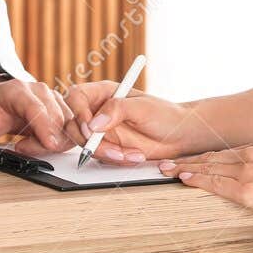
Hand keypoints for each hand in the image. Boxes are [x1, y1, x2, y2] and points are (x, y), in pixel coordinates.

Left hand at [0, 77, 80, 153]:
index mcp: (17, 90)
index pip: (36, 107)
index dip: (45, 127)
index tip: (50, 144)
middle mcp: (39, 91)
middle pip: (55, 118)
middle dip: (45, 141)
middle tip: (23, 148)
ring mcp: (52, 98)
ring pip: (67, 124)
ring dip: (55, 142)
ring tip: (29, 145)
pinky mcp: (60, 108)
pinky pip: (71, 127)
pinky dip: (62, 140)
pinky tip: (44, 143)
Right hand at [62, 81, 210, 162]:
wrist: (179, 136)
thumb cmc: (164, 115)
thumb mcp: (141, 107)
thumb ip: (116, 110)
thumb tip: (94, 123)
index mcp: (103, 92)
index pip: (76, 97)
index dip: (78, 112)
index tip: (90, 127)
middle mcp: (98, 111)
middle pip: (74, 124)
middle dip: (89, 140)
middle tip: (109, 148)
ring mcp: (101, 130)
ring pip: (84, 143)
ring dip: (105, 152)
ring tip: (130, 154)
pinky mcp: (107, 147)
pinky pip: (98, 156)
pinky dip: (114, 159)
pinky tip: (134, 156)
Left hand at [160, 138, 252, 227]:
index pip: (225, 151)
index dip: (204, 155)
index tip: (190, 158)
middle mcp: (251, 154)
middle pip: (211, 156)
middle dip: (186, 160)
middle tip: (165, 162)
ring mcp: (248, 172)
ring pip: (208, 168)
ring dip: (185, 168)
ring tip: (166, 170)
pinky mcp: (248, 190)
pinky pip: (216, 184)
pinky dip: (197, 180)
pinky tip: (184, 180)